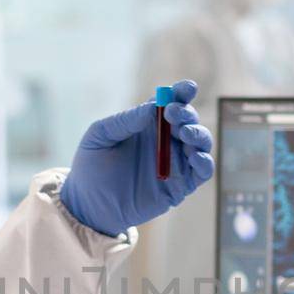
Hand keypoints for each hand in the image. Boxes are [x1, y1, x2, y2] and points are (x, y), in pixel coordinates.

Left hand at [60, 79, 213, 237]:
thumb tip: (152, 107)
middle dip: (186, 114)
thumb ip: (124, 121)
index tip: (187, 88)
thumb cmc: (91, 167)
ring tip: (184, 133)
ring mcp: (175, 163)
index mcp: (148, 124)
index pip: (172, 103)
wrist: (89, 205)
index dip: (182, 93)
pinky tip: (195, 157)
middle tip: (173, 114)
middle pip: (189, 120)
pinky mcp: (180, 186)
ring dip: (199, 134)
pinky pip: (202, 172)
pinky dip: (205, 163)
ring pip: (200, 143)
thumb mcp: (99, 136)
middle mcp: (166, 140)